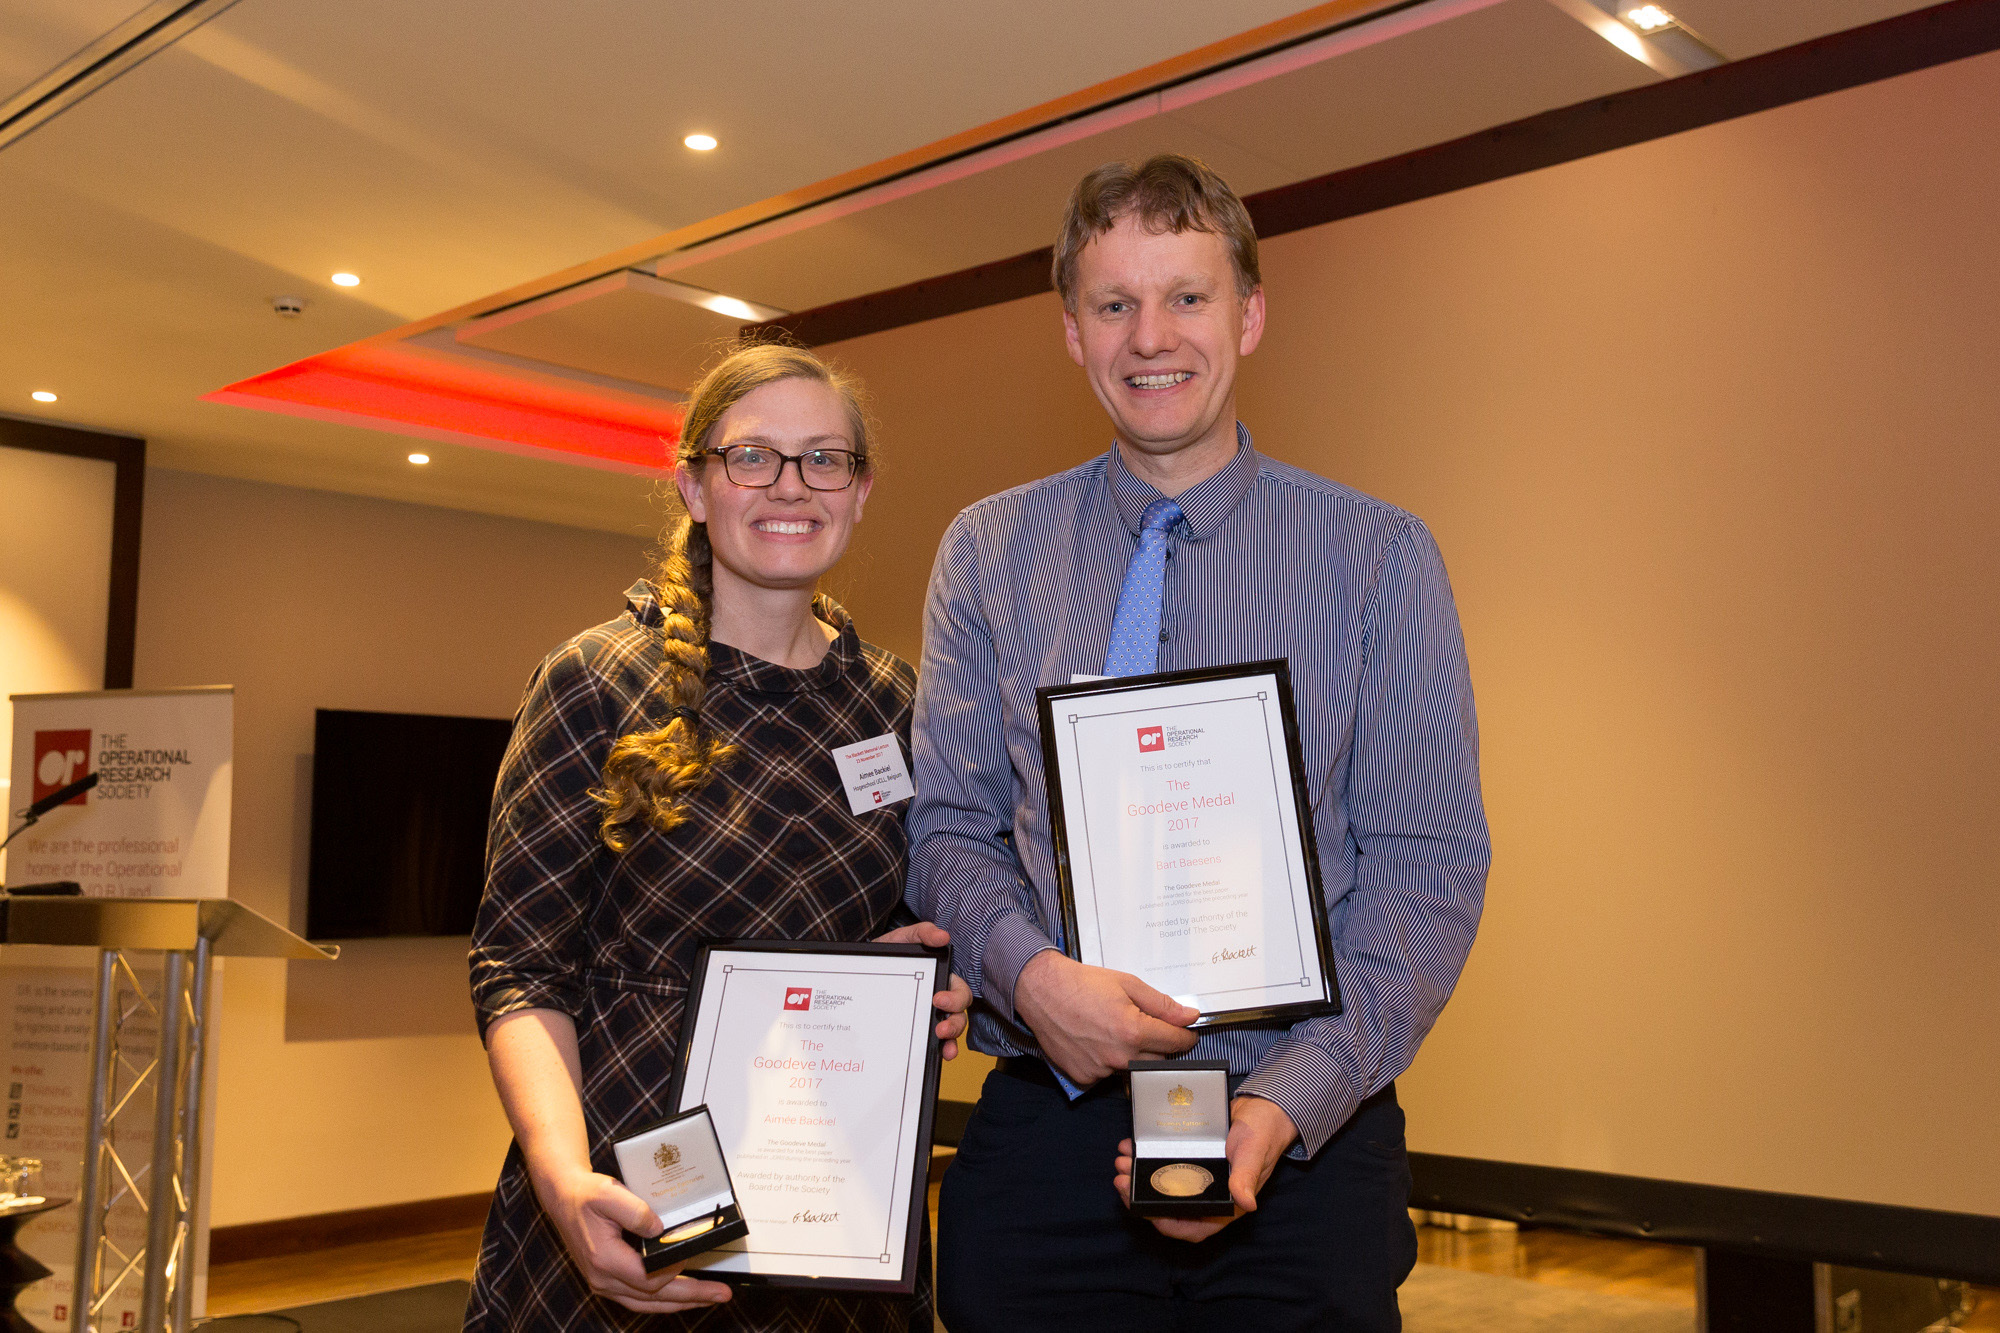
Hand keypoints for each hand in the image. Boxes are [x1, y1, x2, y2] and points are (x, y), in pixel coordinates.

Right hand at [532, 1166, 733, 1313]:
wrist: (562, 1197)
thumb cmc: (584, 1194)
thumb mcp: (608, 1193)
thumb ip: (635, 1211)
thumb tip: (659, 1228)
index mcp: (605, 1260)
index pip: (648, 1278)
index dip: (674, 1270)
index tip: (690, 1255)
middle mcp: (603, 1279)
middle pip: (654, 1298)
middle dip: (692, 1297)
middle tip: (721, 1294)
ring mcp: (604, 1283)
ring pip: (648, 1303)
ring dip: (681, 1303)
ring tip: (708, 1298)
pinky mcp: (607, 1281)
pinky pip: (639, 1299)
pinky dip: (663, 1299)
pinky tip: (681, 1296)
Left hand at [872, 921, 973, 1058]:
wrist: (860, 971)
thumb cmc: (886, 955)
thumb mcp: (901, 940)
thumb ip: (921, 933)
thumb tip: (943, 936)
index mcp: (939, 979)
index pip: (959, 990)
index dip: (954, 997)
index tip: (937, 999)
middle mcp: (938, 1000)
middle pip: (959, 1014)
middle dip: (955, 1023)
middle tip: (940, 1028)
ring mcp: (927, 1016)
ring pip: (951, 1031)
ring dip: (952, 1040)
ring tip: (944, 1047)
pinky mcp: (914, 1029)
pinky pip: (934, 1042)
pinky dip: (941, 1050)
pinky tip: (940, 1054)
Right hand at [1013, 951, 1198, 1084]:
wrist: (1042, 991)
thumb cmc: (1082, 984)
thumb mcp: (1127, 984)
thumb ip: (1162, 1004)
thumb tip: (1189, 1016)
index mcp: (1134, 1031)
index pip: (1176, 1042)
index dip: (1185, 1036)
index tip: (1186, 1033)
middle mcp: (1119, 1056)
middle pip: (1158, 1059)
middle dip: (1158, 1044)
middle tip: (1144, 1025)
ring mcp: (1101, 1070)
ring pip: (1132, 1068)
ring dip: (1132, 1053)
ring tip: (1113, 1029)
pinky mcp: (1084, 1077)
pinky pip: (1108, 1074)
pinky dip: (1108, 1061)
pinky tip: (1097, 1041)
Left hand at [1113, 1096, 1298, 1242]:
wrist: (1262, 1108)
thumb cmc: (1263, 1134)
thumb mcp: (1253, 1153)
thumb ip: (1246, 1177)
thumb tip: (1245, 1203)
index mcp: (1225, 1205)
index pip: (1191, 1227)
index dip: (1166, 1224)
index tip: (1142, 1210)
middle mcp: (1208, 1195)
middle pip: (1169, 1207)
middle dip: (1141, 1197)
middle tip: (1120, 1178)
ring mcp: (1197, 1178)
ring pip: (1161, 1186)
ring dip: (1138, 1177)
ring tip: (1121, 1160)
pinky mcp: (1189, 1159)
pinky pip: (1163, 1164)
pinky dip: (1145, 1158)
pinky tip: (1131, 1145)